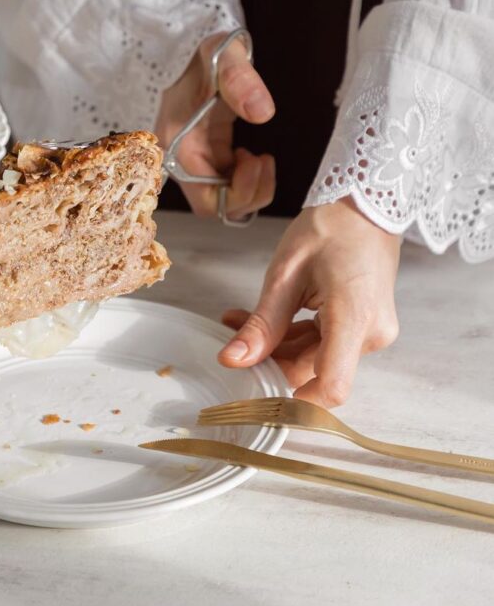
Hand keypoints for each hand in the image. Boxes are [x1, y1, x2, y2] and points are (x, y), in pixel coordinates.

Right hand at [155, 32, 275, 218]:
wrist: (193, 47)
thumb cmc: (205, 51)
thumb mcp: (222, 54)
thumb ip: (239, 79)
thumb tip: (262, 112)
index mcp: (179, 144)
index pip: (206, 200)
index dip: (238, 193)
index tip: (257, 159)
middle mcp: (182, 159)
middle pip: (216, 206)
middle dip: (249, 193)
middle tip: (264, 160)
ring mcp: (194, 159)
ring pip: (224, 200)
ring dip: (251, 188)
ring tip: (261, 157)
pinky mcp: (206, 156)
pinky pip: (227, 185)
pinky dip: (247, 179)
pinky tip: (253, 155)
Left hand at [219, 197, 401, 405]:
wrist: (365, 205)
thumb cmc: (329, 228)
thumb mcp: (285, 275)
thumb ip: (262, 323)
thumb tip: (233, 360)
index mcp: (354, 317)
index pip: (330, 387)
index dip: (293, 400)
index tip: (256, 390)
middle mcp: (371, 333)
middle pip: (313, 370)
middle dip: (270, 358)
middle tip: (233, 333)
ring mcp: (372, 331)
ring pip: (316, 358)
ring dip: (278, 344)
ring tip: (240, 318)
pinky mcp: (366, 326)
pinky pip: (326, 343)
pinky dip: (296, 335)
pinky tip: (266, 317)